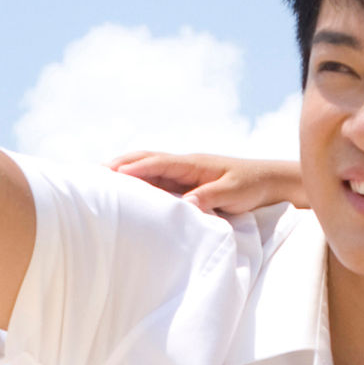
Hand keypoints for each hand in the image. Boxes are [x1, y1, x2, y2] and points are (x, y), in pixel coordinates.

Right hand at [111, 150, 301, 217]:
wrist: (270, 180)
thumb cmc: (253, 185)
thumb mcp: (234, 193)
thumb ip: (210, 198)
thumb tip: (184, 205)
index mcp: (193, 163)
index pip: (158, 163)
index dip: (135, 169)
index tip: (113, 175)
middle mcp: (185, 164)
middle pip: (145, 159)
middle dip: (120, 164)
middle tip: (92, 173)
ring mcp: (184, 172)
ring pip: (148, 167)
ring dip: (125, 171)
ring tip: (100, 180)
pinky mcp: (187, 183)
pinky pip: (157, 179)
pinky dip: (139, 181)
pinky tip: (127, 192)